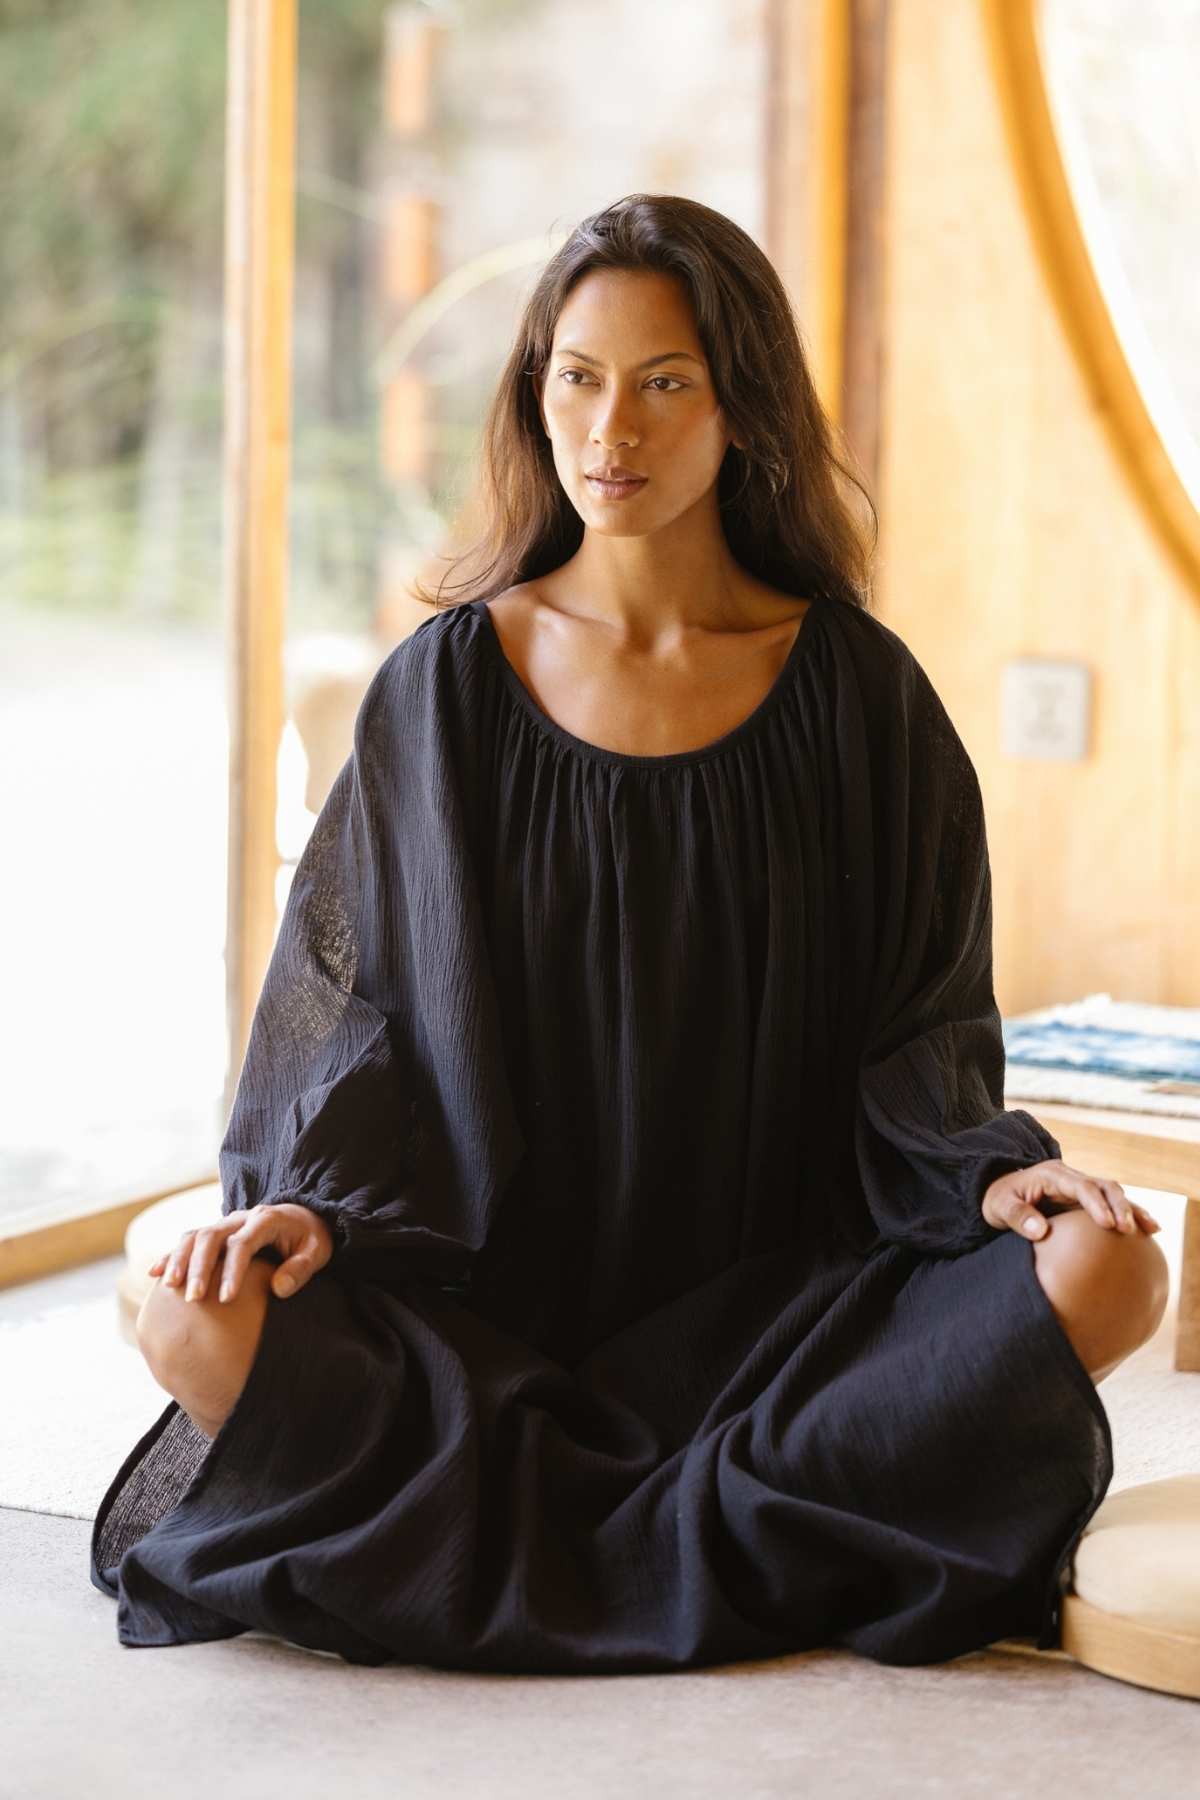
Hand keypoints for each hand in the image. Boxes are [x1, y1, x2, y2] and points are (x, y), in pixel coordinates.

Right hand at [146, 1203, 334, 1303]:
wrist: (303, 1218)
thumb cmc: (310, 1239)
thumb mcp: (318, 1251)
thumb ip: (301, 1268)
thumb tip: (278, 1289)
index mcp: (267, 1220)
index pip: (243, 1243)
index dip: (232, 1270)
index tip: (225, 1299)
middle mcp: (241, 1218)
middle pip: (212, 1237)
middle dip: (200, 1267)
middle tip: (194, 1299)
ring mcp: (226, 1223)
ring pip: (195, 1236)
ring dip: (180, 1260)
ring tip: (170, 1287)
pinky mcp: (216, 1232)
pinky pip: (188, 1240)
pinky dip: (172, 1255)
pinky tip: (155, 1274)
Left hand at [980, 1160, 1160, 1240]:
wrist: (1000, 1194)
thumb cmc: (999, 1200)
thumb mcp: (999, 1207)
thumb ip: (1018, 1217)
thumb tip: (1040, 1230)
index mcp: (1051, 1175)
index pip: (1080, 1186)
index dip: (1096, 1204)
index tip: (1107, 1224)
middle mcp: (1070, 1177)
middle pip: (1104, 1186)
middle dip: (1120, 1206)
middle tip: (1128, 1230)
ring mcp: (1080, 1188)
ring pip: (1113, 1193)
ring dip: (1131, 1209)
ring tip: (1151, 1229)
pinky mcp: (1086, 1201)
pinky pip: (1112, 1204)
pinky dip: (1131, 1214)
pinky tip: (1149, 1230)